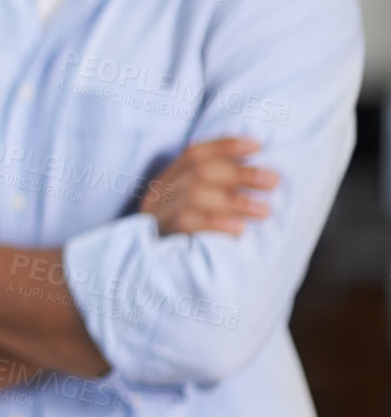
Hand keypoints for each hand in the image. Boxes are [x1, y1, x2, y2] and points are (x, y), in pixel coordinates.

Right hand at [139, 136, 277, 236]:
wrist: (144, 270)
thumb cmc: (178, 235)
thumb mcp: (185, 206)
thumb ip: (210, 189)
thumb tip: (256, 176)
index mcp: (168, 179)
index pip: (194, 154)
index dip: (225, 146)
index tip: (257, 146)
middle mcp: (161, 192)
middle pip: (199, 172)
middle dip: (239, 173)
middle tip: (272, 180)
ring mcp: (159, 213)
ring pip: (196, 196)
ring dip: (235, 201)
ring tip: (263, 210)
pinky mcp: (162, 235)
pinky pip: (189, 223)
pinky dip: (218, 223)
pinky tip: (239, 228)